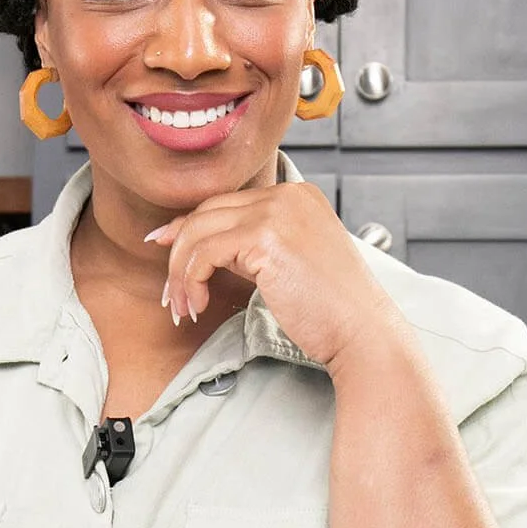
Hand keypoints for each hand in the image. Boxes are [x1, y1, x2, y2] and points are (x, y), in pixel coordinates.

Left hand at [146, 182, 402, 374]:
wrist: (362, 332)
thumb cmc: (330, 311)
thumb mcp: (290, 263)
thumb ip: (251, 246)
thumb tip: (196, 244)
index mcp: (298, 195)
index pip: (226, 203)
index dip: (189, 228)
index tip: (165, 249)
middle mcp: (288, 195)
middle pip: (207, 213)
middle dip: (179, 254)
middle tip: (173, 295)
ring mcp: (277, 212)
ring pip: (198, 233)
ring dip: (181, 274)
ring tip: (184, 307)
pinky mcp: (265, 237)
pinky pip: (204, 253)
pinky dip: (191, 280)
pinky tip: (198, 305)